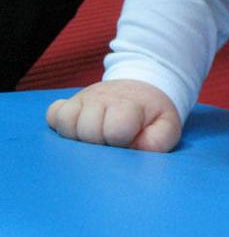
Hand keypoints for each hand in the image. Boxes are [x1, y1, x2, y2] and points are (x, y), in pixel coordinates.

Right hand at [46, 79, 180, 151]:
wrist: (142, 86)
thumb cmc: (152, 114)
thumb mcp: (166, 126)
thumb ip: (158, 141)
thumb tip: (136, 150)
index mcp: (128, 106)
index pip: (115, 128)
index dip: (121, 140)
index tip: (128, 139)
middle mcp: (102, 100)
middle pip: (87, 129)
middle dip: (99, 141)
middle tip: (112, 140)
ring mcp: (84, 100)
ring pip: (66, 123)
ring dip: (79, 135)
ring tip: (97, 137)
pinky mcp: (69, 103)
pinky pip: (53, 115)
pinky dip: (60, 125)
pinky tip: (78, 130)